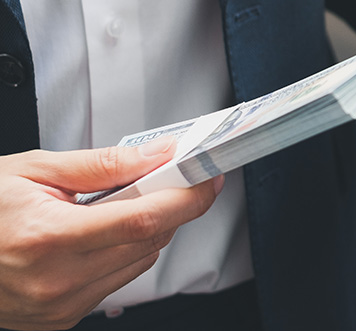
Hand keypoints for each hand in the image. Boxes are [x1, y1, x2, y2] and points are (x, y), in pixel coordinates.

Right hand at [0, 142, 220, 329]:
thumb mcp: (35, 170)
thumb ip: (105, 164)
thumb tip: (160, 152)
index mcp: (49, 238)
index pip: (146, 219)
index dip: (188, 196)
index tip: (209, 177)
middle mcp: (57, 281)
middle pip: (150, 241)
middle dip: (169, 206)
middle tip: (163, 178)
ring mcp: (59, 307)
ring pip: (140, 263)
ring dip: (145, 230)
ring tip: (109, 208)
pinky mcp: (60, 320)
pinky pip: (115, 283)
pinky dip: (121, 254)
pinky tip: (94, 236)